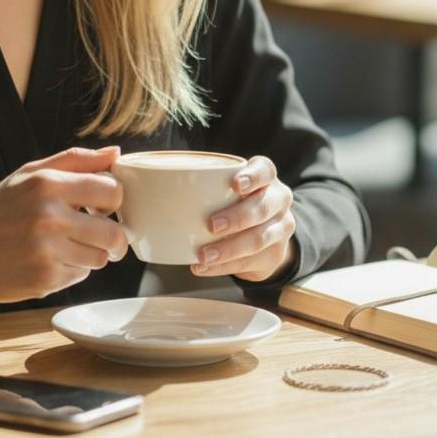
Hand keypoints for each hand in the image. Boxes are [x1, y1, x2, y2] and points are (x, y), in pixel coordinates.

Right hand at [0, 146, 127, 308]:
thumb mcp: (30, 173)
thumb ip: (76, 160)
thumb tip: (116, 153)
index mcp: (48, 184)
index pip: (112, 191)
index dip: (113, 199)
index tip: (103, 204)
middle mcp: (49, 217)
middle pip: (114, 233)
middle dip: (113, 234)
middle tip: (99, 232)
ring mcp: (47, 252)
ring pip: (101, 258)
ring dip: (92, 253)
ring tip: (68, 245)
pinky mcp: (44, 280)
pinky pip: (80, 276)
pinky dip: (72, 270)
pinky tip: (49, 260)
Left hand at [190, 155, 295, 282]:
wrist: (267, 234)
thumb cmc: (237, 203)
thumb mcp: (230, 189)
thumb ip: (207, 185)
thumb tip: (155, 187)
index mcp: (266, 179)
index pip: (265, 170)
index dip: (252, 176)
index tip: (235, 184)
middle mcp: (278, 201)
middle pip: (262, 208)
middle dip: (236, 218)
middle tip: (211, 225)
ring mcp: (281, 229)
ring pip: (257, 239)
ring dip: (227, 249)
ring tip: (203, 255)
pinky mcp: (274, 255)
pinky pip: (249, 262)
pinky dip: (224, 266)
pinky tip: (205, 267)